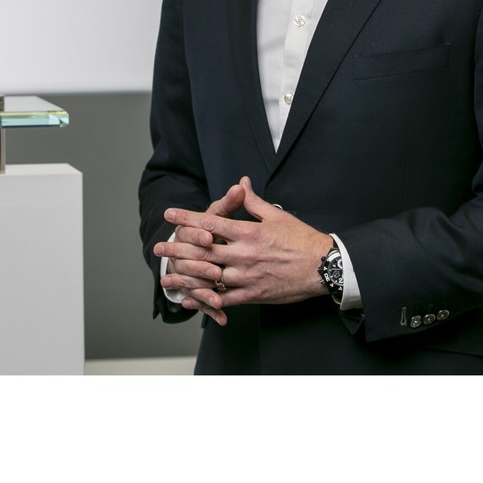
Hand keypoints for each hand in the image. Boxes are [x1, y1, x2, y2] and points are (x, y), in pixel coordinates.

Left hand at [157, 177, 333, 320]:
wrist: (322, 267)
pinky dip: (206, 299)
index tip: (170, 214)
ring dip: (186, 275)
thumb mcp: (277, 215)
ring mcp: (247, 276)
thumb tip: (241, 182)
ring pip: (210, 275)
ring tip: (167, 275)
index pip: (211, 222)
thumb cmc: (301, 239)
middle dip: (179, 247)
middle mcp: (244, 253)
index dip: (187, 217)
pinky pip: (224, 298)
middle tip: (159, 246)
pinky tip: (190, 299)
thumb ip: (253, 201)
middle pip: (204, 250)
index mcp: (248, 231)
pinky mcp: (253, 294)